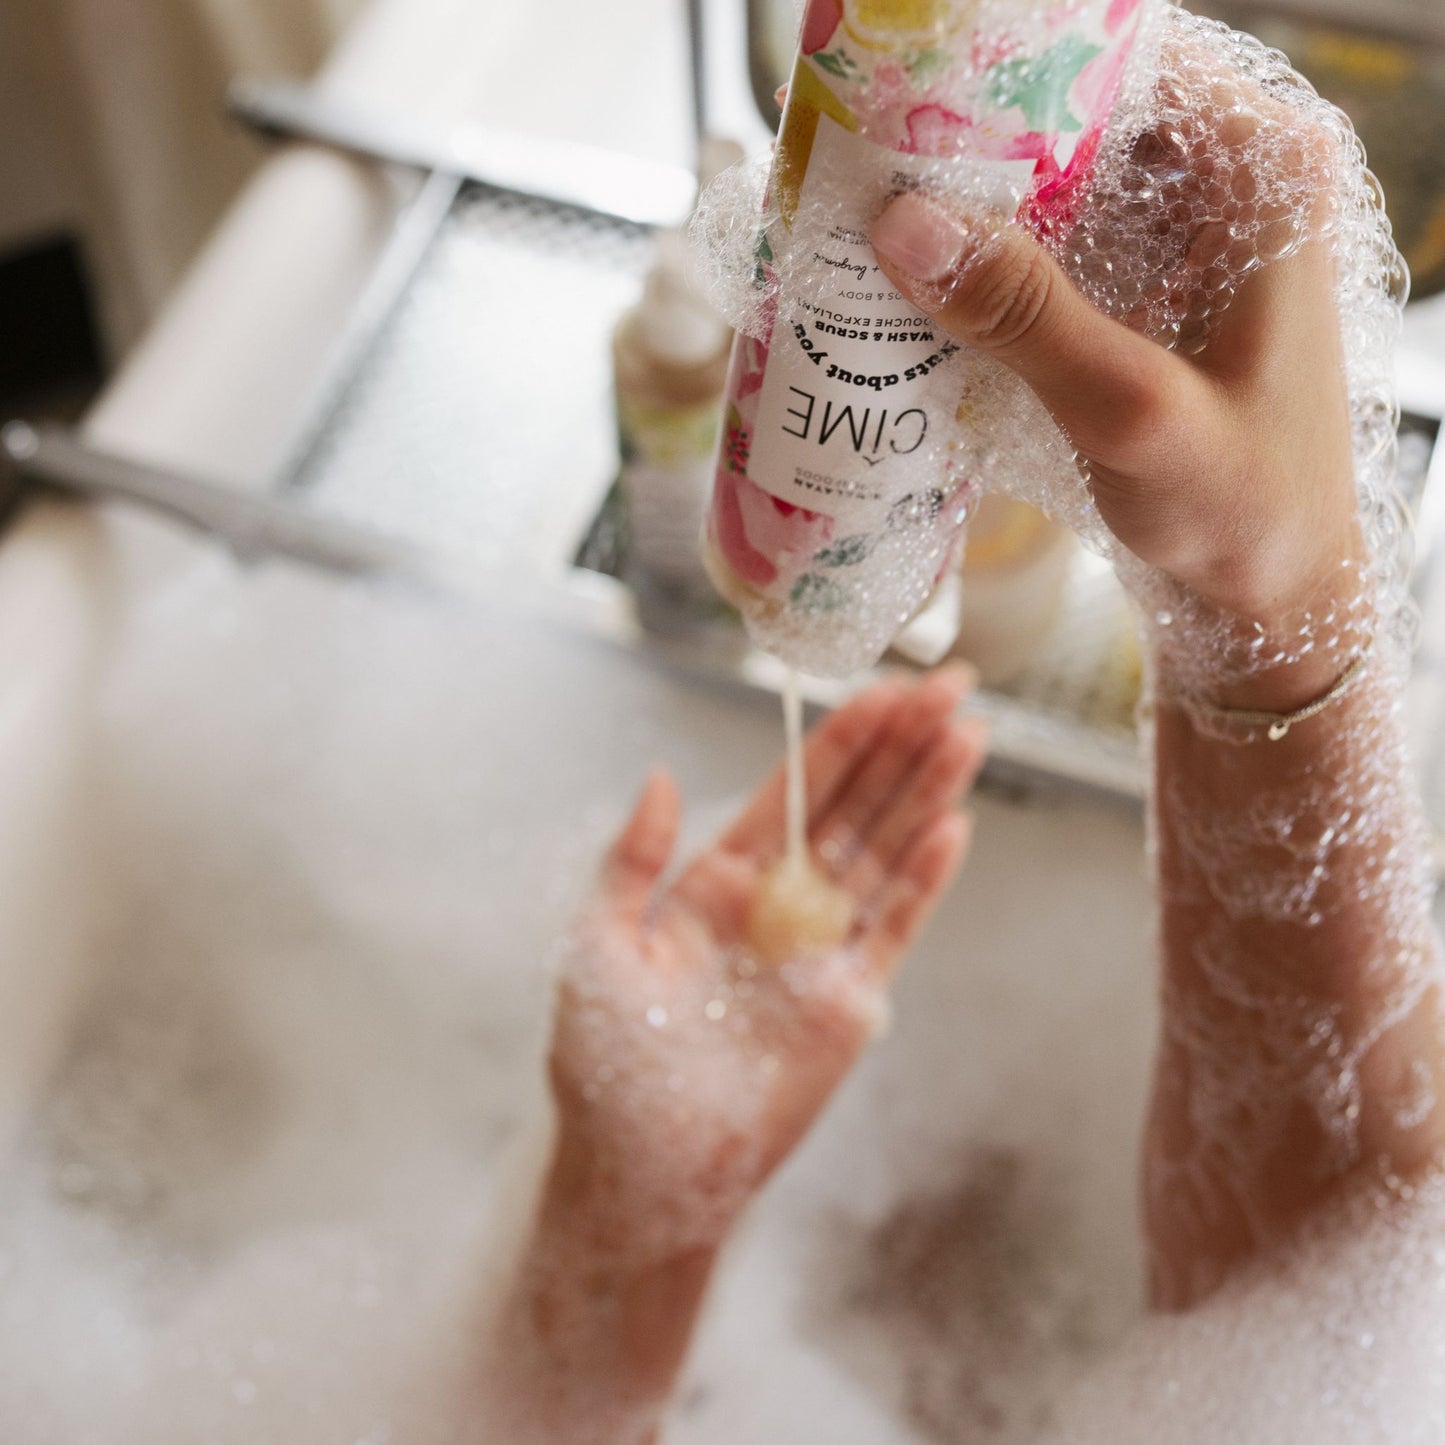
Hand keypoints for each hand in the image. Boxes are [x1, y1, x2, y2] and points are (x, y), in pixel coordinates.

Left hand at [545, 668, 984, 1259]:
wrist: (645, 1168)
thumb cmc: (608, 1061)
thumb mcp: (597, 944)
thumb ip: (631, 859)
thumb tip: (661, 776)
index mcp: (719, 880)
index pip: (794, 793)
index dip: (840, 740)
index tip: (881, 688)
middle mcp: (779, 903)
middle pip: (854, 808)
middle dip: (901, 747)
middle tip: (950, 686)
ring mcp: (820, 950)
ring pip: (885, 855)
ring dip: (927, 795)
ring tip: (969, 734)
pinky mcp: (851, 1002)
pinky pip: (894, 929)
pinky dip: (925, 880)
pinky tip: (953, 827)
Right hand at [870, 89, 1363, 710]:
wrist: (1266, 599)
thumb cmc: (1244, 511)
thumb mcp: (1135, 413)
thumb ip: (1028, 318)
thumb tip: (904, 225)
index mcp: (1259, 174)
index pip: (1121, 66)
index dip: (1011, 74)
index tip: (906, 94)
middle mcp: (1222, 187)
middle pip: (1072, 122)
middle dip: (969, 143)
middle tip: (863, 161)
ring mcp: (1177, 245)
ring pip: (1049, 188)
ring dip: (965, 208)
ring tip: (868, 217)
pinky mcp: (1136, 299)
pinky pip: (1046, 255)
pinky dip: (981, 268)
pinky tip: (915, 288)